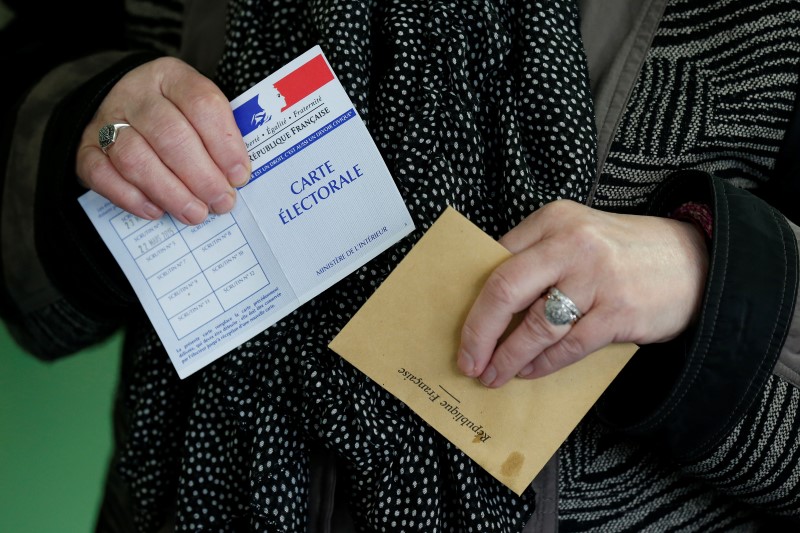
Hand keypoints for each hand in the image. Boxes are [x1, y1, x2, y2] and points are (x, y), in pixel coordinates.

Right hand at [76, 57, 250, 224]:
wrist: (123, 110)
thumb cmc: (177, 116)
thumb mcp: (201, 112)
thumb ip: (220, 136)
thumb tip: (236, 177)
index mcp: (171, 76)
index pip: (201, 103)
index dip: (224, 143)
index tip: (239, 175)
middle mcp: (135, 94)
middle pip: (170, 135)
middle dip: (201, 176)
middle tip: (221, 202)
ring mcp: (106, 120)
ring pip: (136, 158)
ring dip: (171, 192)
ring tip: (195, 213)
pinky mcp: (86, 148)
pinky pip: (103, 175)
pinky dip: (131, 197)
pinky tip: (156, 211)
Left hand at [457, 200, 708, 386]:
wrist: (694, 262)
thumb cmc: (622, 254)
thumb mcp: (577, 237)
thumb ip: (536, 258)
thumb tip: (487, 304)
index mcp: (554, 220)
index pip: (495, 259)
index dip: (472, 299)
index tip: (459, 327)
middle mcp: (572, 244)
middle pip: (504, 289)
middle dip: (477, 331)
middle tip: (466, 359)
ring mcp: (596, 278)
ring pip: (534, 326)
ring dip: (506, 357)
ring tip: (492, 374)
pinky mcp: (618, 312)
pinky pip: (566, 346)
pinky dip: (541, 364)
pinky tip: (527, 372)